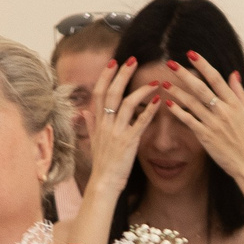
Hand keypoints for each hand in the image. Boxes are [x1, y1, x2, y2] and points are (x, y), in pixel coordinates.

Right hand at [86, 59, 162, 195]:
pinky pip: (140, 123)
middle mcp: (106, 124)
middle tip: (133, 60)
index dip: (106, 76)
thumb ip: (90, 125)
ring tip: (154, 82)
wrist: (104, 183)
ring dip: (141, 90)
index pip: (99, 92)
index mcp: (98, 122)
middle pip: (112, 92)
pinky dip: (149, 111)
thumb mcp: (93, 142)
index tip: (114, 62)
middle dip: (122, 74)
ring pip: (126, 104)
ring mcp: (117, 132)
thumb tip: (84, 111)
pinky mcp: (129, 142)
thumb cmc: (102, 164)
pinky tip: (159, 101)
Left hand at [161, 52, 243, 188]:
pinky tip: (168, 103)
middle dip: (184, 73)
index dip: (203, 64)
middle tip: (170, 63)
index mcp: (234, 103)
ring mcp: (214, 123)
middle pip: (201, 87)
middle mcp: (223, 110)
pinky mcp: (206, 136)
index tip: (191, 53)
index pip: (216, 78)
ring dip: (176, 91)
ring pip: (191, 102)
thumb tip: (233, 74)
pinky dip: (178, 111)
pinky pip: (189, 120)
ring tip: (164, 83)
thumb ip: (238, 92)